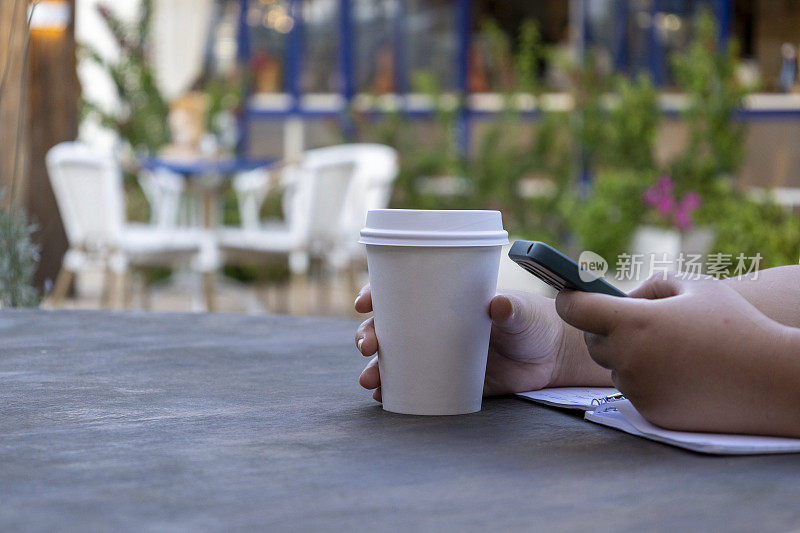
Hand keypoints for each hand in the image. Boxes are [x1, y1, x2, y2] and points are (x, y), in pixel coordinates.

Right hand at [354, 284, 610, 401]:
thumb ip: (510, 308)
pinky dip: (394, 391)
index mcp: (444, 299)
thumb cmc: (532, 322)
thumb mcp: (521, 311)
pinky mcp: (446, 380)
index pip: (402, 291)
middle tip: (368, 344)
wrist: (549, 357)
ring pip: (395, 358)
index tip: (365, 302)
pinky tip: (383, 397)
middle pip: (389, 326)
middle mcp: (433, 325)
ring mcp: (437, 353)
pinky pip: (412, 385)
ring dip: (376, 367)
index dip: (377, 293)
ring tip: (370, 380)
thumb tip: (498, 305)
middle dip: (370, 334)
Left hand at [556, 273, 799, 436]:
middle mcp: (628, 357)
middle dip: (604, 329)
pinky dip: (646, 380)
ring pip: (613, 368)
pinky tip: (678, 372)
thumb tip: (622, 299)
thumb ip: (650, 285)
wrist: (771, 379)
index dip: (569, 299)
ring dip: (626, 356)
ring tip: (667, 348)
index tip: (569, 296)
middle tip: (631, 322)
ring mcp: (637, 389)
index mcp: (633, 322)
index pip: (574, 309)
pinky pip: (634, 390)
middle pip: (591, 341)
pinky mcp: (650, 412)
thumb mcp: (694, 286)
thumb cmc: (733, 324)